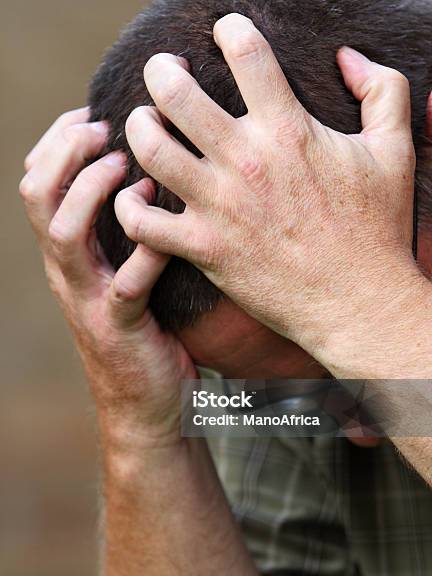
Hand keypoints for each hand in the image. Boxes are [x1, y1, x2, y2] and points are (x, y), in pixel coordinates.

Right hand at [19, 108, 195, 450]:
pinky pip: (125, 284)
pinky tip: (163, 228)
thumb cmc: (143, 328)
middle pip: (38, 197)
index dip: (57, 141)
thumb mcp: (121, 272)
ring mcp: (88, 299)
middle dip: (64, 152)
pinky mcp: (119, 326)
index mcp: (68, 253)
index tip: (92, 114)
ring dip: (90, 192)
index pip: (40, 182)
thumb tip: (149, 172)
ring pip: (63, 234)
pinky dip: (144, 252)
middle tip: (103, 128)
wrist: (145, 405)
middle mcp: (68, 271)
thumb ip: (124, 232)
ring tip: (125, 164)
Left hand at [115, 13, 423, 365]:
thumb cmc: (376, 230)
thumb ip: (383, 92)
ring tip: (146, 125)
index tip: (226, 32)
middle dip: (161, 70)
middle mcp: (245, 162)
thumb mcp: (394, 151)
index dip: (230, 29)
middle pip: (176, 93)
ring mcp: (220, 207)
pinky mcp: (204, 249)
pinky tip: (138, 197)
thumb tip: (350, 57)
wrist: (357, 302)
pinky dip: (129, 206)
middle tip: (165, 72)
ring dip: (137, 128)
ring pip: (150, 149)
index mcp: (288, 130)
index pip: (246, 52)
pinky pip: (143, 223)